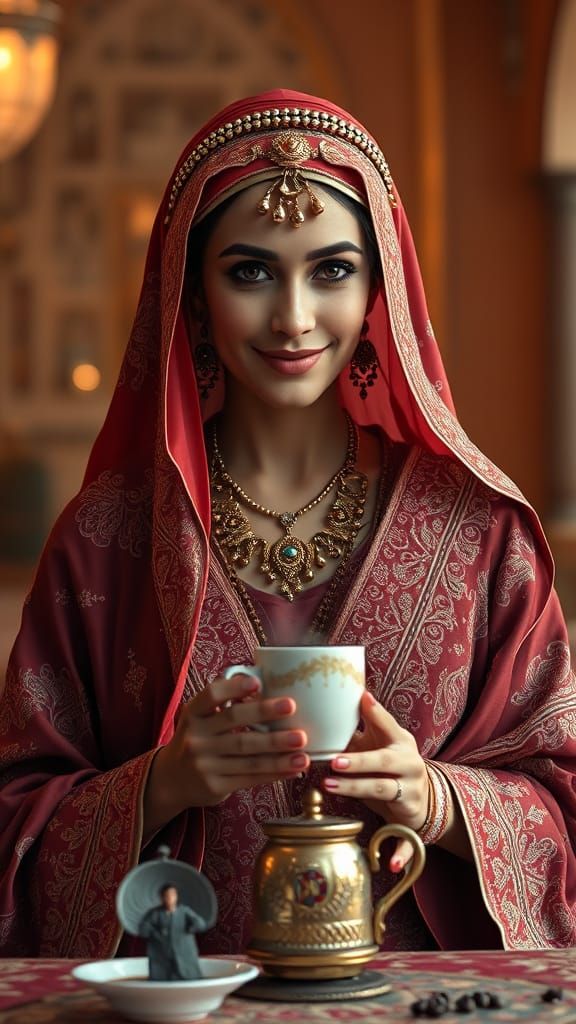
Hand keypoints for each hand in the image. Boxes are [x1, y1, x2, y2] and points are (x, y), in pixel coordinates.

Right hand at [144, 671, 309, 833]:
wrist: (172, 780)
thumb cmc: (198, 740)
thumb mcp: (199, 718)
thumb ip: (222, 703)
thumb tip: (259, 680)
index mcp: (193, 713)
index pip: (211, 695)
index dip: (233, 688)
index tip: (257, 683)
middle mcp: (197, 737)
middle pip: (234, 721)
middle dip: (264, 713)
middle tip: (291, 707)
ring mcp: (205, 763)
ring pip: (247, 755)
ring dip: (278, 750)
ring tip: (303, 745)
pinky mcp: (216, 785)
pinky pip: (250, 777)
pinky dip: (275, 772)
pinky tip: (294, 767)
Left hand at [323, 691, 428, 871]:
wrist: (425, 797)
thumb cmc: (393, 762)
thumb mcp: (386, 740)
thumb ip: (368, 721)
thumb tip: (348, 691)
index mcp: (401, 744)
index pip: (387, 729)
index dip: (373, 718)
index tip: (356, 708)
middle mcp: (409, 767)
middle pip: (382, 765)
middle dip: (358, 763)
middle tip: (333, 763)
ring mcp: (411, 794)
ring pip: (383, 793)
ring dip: (357, 791)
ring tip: (330, 786)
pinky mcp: (411, 821)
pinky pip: (407, 839)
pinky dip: (399, 851)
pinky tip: (390, 864)